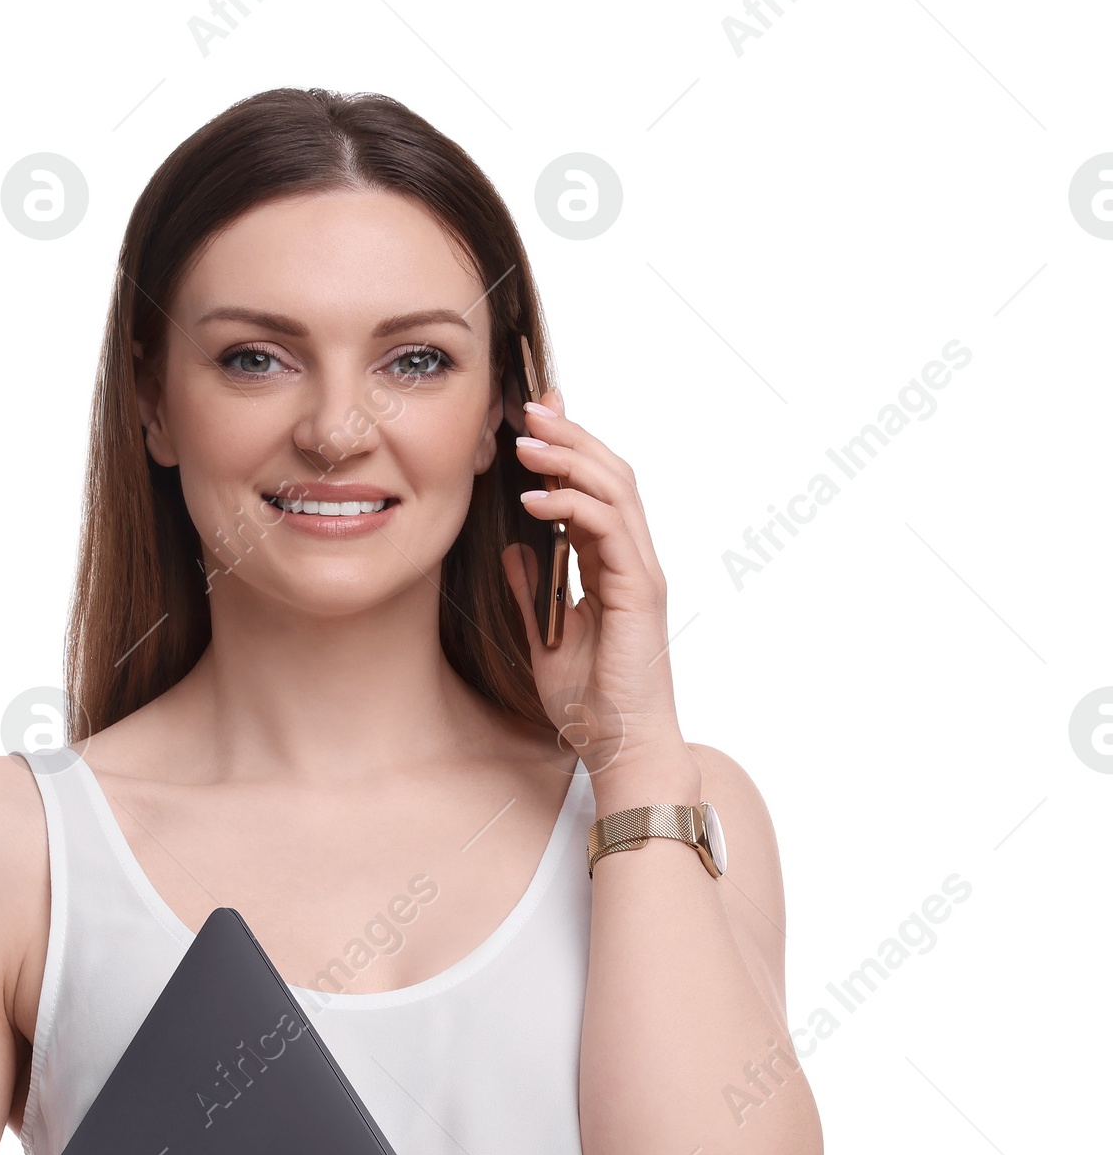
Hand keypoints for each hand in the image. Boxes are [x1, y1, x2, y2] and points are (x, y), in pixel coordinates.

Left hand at [503, 387, 688, 780]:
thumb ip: (533, 591)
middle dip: (569, 434)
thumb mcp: (547, 638)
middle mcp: (633, 560)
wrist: (621, 749)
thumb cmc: (593, 706)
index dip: (567, 449)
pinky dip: (571, 506)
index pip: (594, 490)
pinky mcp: (639, 590)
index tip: (531, 420)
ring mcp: (641, 572)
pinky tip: (534, 498)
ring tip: (526, 438)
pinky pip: (608, 530)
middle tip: (528, 405)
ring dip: (570, 457)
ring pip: (614, 489)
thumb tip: (514, 549)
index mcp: (613, 567)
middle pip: (609, 474)